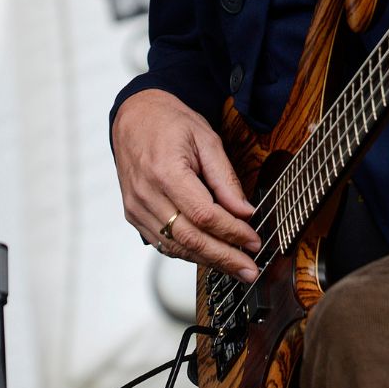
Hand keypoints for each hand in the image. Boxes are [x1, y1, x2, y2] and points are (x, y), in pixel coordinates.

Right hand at [111, 89, 261, 280]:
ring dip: (208, 261)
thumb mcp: (206, 139)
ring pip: (176, 247)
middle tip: (250, 270)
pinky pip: (163, 243)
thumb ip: (225, 178)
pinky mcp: (134, 214)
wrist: (134, 117)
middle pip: (190, 238)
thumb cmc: (170, 123)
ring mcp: (136, 207)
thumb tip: (245, 212)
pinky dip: (188, 253)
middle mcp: (146, 193)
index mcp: (165, 170)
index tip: (254, 241)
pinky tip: (210, 255)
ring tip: (236, 267)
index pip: (204, 215)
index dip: (232, 232)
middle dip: (224, 258)